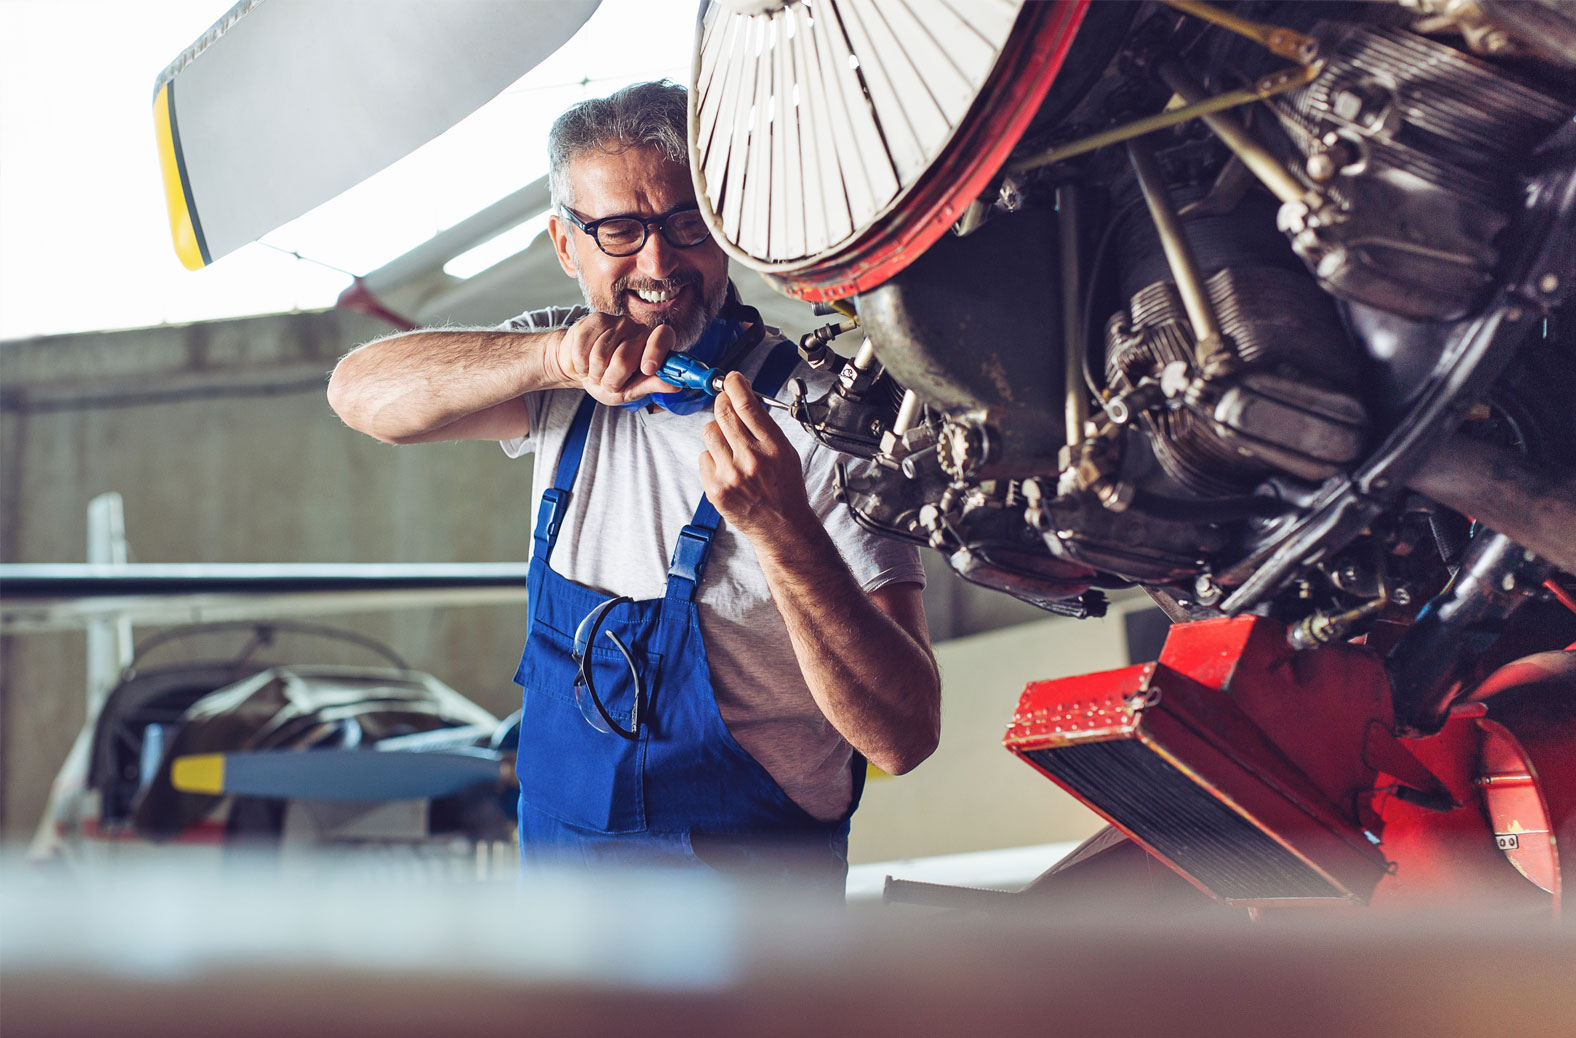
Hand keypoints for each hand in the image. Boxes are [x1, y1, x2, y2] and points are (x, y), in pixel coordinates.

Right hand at [550, 313, 674, 405]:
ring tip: (597, 372)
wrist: (581, 368)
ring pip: (600, 356)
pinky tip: (584, 363)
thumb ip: (651, 385)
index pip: (664, 336)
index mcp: (655, 345)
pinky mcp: (594, 320)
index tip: (648, 369)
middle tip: (608, 381)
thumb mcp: (631, 389)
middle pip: (624, 359)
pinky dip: (581, 365)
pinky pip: (583, 350)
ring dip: (594, 373)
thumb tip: (675, 386)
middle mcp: (638, 329)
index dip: (656, 352)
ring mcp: (617, 321)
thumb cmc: (609, 379)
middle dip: (611, 380)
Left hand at [699, 372, 816, 548]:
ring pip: (709, 432)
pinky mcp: (715, 488)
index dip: (735, 384)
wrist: (782, 525)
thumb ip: (764, 427)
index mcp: (773, 446)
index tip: (731, 379)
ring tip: (729, 444)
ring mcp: (730, 475)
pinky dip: (712, 458)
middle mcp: (751, 459)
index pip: (747, 404)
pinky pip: (703, 457)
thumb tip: (743, 399)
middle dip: (722, 402)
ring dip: (717, 431)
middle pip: (722, 413)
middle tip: (726, 404)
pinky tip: (727, 468)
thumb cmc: (785, 488)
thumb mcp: (786, 451)